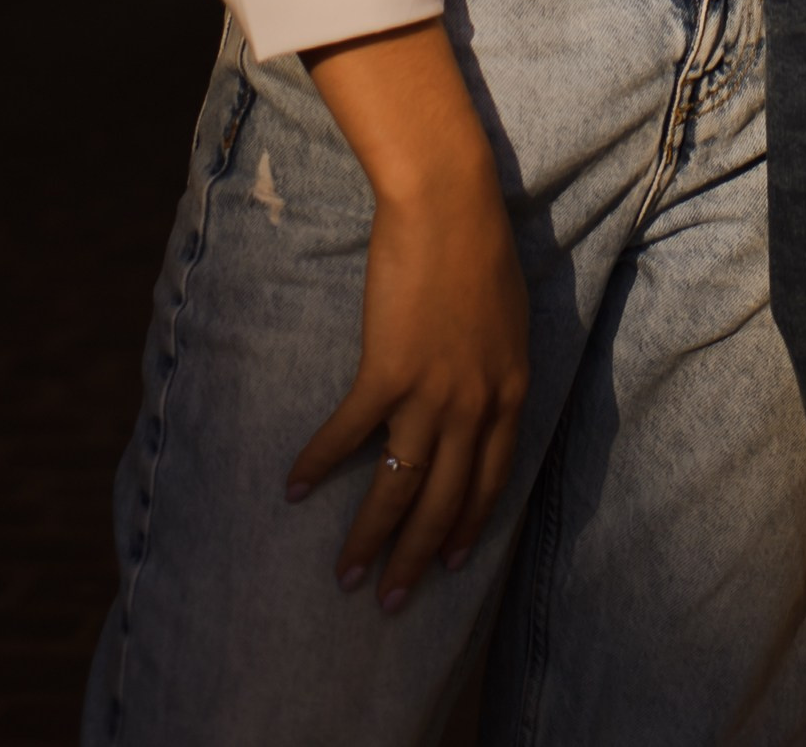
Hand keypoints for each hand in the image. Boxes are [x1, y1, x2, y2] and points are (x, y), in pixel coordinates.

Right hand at [289, 22, 530, 607]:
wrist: (449, 203)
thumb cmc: (480, 247)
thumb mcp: (508, 319)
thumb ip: (495, 367)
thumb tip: (480, 398)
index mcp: (509, 392)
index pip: (489, 481)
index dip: (466, 526)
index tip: (449, 564)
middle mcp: (474, 406)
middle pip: (443, 502)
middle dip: (416, 558)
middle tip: (390, 602)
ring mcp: (430, 393)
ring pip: (398, 487)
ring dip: (369, 537)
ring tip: (346, 575)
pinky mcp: (386, 372)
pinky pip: (349, 434)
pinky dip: (320, 464)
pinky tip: (296, 487)